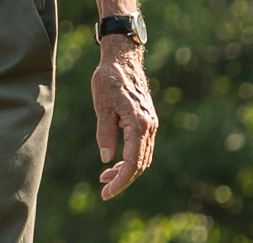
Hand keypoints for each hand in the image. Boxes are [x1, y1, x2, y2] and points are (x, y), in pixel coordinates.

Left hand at [92, 36, 156, 198]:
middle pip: (140, 164)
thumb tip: (106, 159)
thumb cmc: (109, 78)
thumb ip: (105, 132)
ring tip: (105, 177)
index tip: (107, 192)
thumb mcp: (101, 105)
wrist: (123, 59)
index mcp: (139, 123)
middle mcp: (149, 126)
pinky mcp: (147, 121)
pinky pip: (142, 147)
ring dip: (126, 170)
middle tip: (104, 188)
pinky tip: (115, 161)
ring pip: (142, 157)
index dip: (121, 180)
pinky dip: (130, 158)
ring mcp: (151, 124)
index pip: (133, 162)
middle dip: (123, 179)